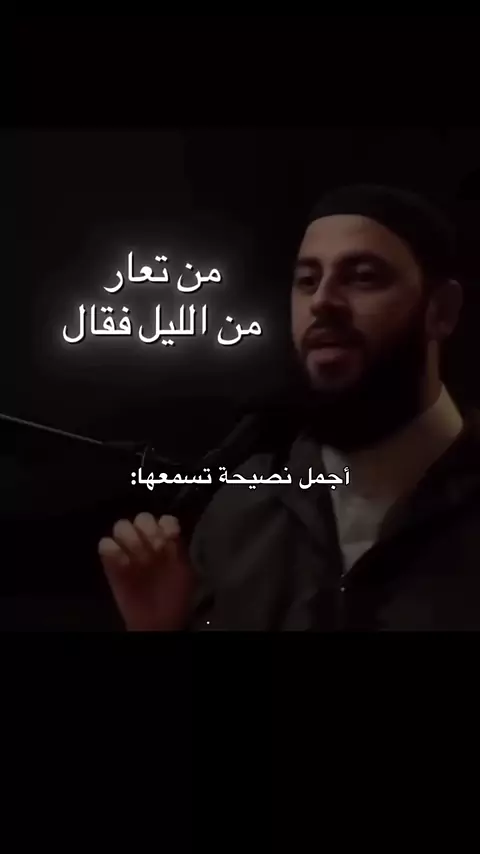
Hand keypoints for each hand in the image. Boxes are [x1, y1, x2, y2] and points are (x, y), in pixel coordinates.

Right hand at [98, 514, 193, 630]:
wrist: (157, 622)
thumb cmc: (175, 596)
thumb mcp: (184, 571)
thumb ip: (178, 548)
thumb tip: (169, 531)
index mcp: (166, 540)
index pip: (164, 519)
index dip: (165, 527)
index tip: (167, 540)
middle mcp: (147, 540)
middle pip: (142, 518)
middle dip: (147, 530)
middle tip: (153, 549)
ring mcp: (127, 550)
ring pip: (122, 526)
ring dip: (129, 537)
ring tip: (136, 557)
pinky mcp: (110, 563)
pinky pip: (104, 544)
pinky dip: (112, 550)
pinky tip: (122, 563)